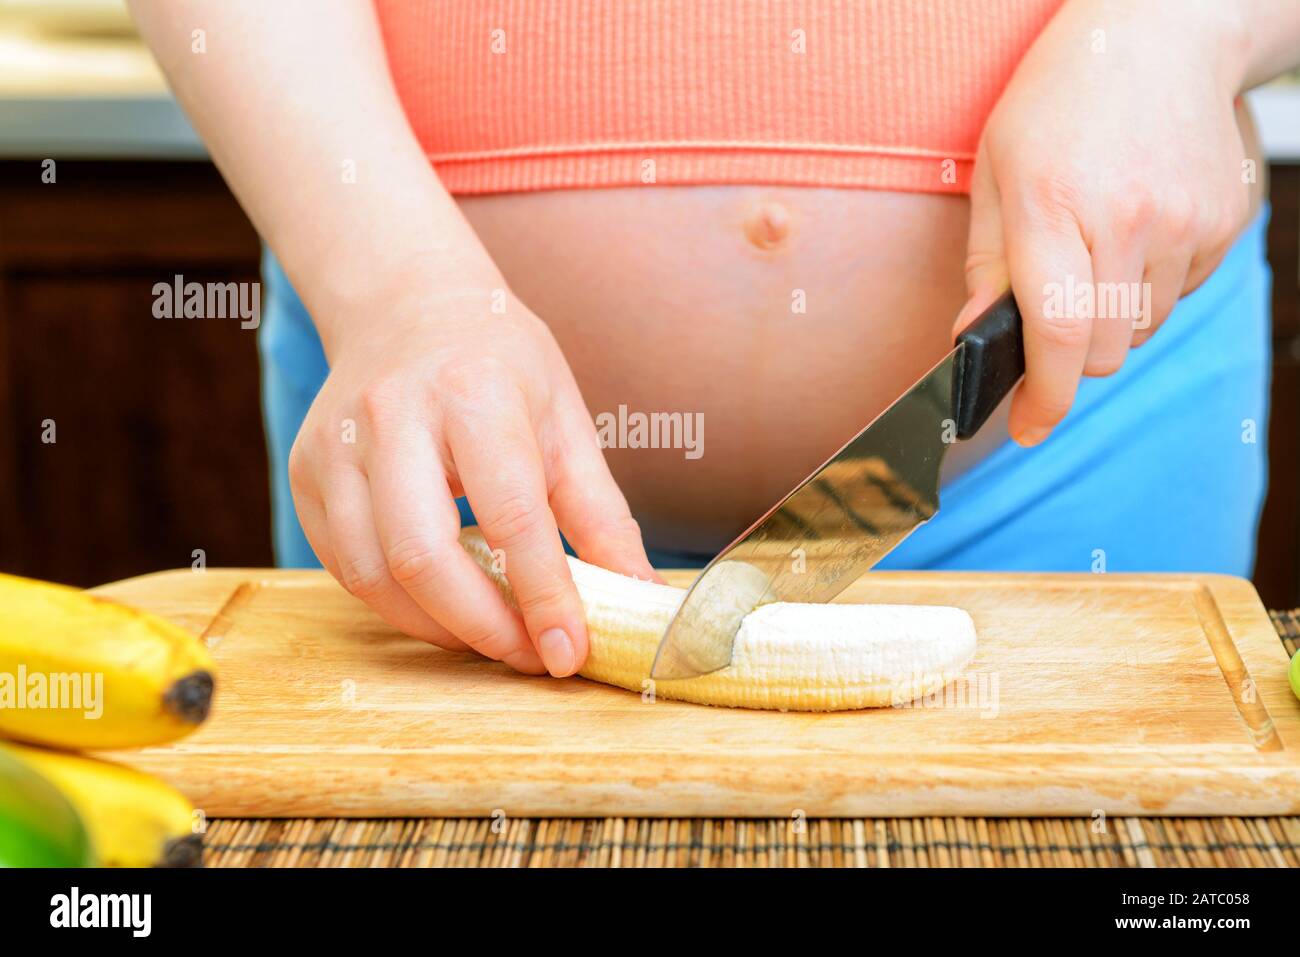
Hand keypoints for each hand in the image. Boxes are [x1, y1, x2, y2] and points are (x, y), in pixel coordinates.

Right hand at [288, 282, 658, 675]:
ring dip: (438, 627)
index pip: (511, 514)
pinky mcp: (305, 473)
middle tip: (530, 655)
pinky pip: (343, 568)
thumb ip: (600, 514)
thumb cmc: (499, 364)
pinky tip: (442, 603)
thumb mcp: (566, 420)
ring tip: (493, 635)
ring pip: (372, 574)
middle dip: (482, 628)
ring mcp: (335, 444)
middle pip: (422, 556)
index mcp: (474, 391)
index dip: (543, 595)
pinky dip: (397, 605)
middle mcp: (391, 414)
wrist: (408, 305)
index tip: (569, 651)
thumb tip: (641, 594)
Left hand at [956, 0, 1253, 444]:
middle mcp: (1127, 219)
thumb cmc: (1059, 102)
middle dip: (1071, 353)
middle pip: (1103, 351)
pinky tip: (1135, 230)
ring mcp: (1185, 222)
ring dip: (1112, 316)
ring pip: (1141, 329)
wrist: (1160, 35)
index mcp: (1054, 206)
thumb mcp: (995, 172)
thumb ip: (985, 264)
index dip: (1044, 397)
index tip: (1028, 427)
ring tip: (1096, 248)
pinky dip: (1151, 285)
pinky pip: (1180, 295)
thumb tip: (974, 338)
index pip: (1059, 331)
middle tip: (1053, 311)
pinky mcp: (1223, 222)